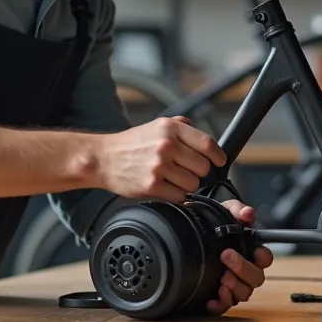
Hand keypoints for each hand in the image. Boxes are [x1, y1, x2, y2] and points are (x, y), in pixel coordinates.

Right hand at [92, 116, 225, 202]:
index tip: (219, 162)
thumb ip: (179, 125)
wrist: (102, 158)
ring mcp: (159, 166)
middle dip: (197, 172)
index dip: (217, 156)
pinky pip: (180, 196)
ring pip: (193, 184)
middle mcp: (166, 145)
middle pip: (203, 167)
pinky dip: (176, 195)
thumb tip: (198, 131)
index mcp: (169, 128)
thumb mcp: (154, 126)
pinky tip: (165, 187)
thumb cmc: (129, 144)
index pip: (207, 143)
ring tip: (170, 179)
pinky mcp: (152, 185)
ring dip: (186, 185)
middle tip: (184, 171)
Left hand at [207, 199, 274, 315]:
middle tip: (226, 257)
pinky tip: (211, 298)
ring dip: (235, 288)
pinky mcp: (218, 296)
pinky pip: (224, 307)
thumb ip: (236, 210)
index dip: (263, 256)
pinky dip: (219, 304)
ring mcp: (233, 285)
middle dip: (243, 269)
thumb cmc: (209, 227)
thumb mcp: (222, 212)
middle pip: (257, 278)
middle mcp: (244, 271)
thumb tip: (248, 213)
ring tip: (221, 279)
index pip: (265, 258)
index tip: (254, 251)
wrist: (184, 238)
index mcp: (249, 252)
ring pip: (244, 294)